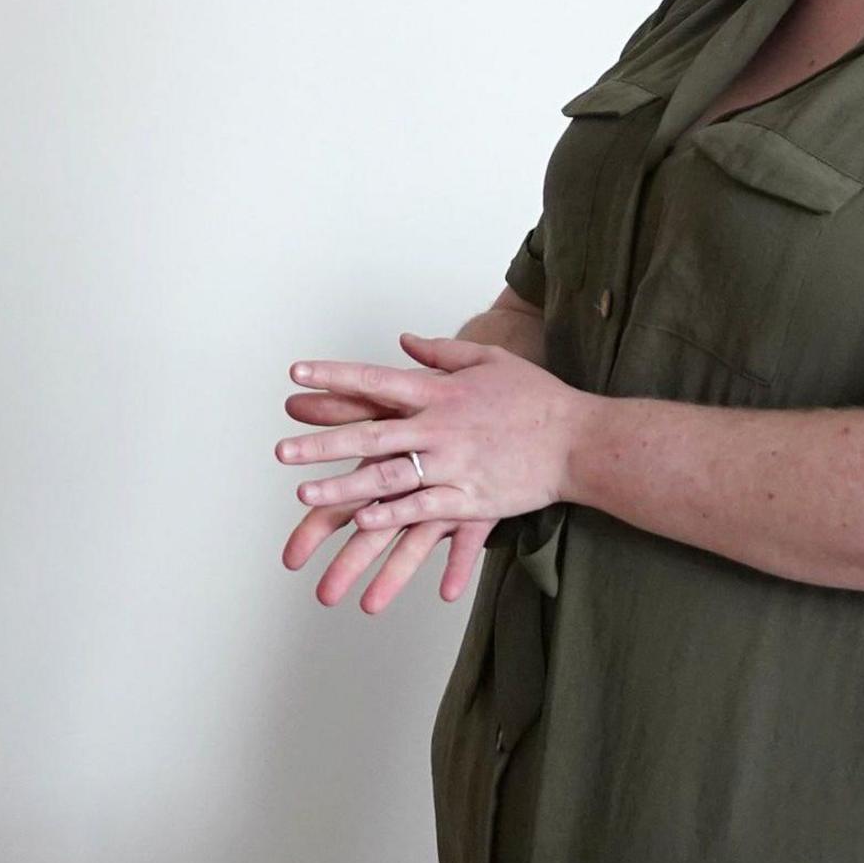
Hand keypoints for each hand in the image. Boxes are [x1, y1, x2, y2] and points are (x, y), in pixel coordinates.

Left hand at [273, 333, 597, 609]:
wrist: (582, 441)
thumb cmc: (536, 398)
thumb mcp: (490, 361)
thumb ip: (442, 352)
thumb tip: (404, 340)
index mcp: (440, 393)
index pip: (375, 380)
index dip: (332, 377)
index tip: (295, 375)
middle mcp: (441, 429)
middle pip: (370, 436)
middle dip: (322, 444)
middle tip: (281, 450)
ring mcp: (454, 466)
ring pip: (388, 479)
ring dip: (343, 487)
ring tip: (304, 494)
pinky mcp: (472, 500)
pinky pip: (423, 511)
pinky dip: (392, 516)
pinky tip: (361, 522)